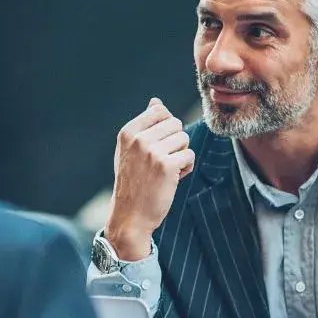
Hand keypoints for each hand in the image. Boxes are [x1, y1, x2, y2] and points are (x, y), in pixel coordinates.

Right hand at [104, 98, 193, 259]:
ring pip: (184, 139)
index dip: (166, 128)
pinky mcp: (166, 166)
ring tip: (167, 171)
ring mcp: (152, 152)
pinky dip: (186, 168)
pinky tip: (173, 179)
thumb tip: (155, 101)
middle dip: (175, 142)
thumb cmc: (134, 181)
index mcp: (128, 132)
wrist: (130, 216)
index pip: (160, 111)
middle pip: (176, 124)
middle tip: (163, 161)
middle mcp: (138, 139)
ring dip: (181, 155)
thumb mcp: (130, 150)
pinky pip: (189, 155)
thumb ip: (144, 125)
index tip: (157, 146)